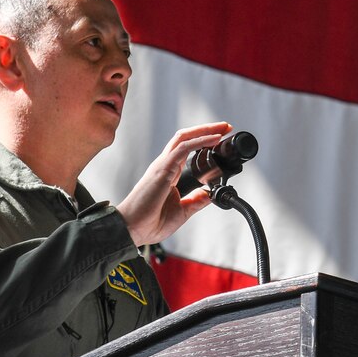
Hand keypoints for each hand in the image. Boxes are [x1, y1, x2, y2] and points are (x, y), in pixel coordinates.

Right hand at [116, 122, 232, 244]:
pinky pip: (183, 148)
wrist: (132, 229)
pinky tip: (213, 140)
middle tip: (226, 127)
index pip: (186, 149)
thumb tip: (209, 195)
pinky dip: (200, 141)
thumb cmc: (149, 222)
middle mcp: (165, 165)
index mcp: (168, 173)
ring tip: (222, 128)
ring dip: (205, 130)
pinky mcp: (162, 169)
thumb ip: (195, 201)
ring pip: (184, 138)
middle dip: (207, 130)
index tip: (220, 139)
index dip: (203, 141)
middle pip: (185, 138)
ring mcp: (162, 165)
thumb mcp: (182, 211)